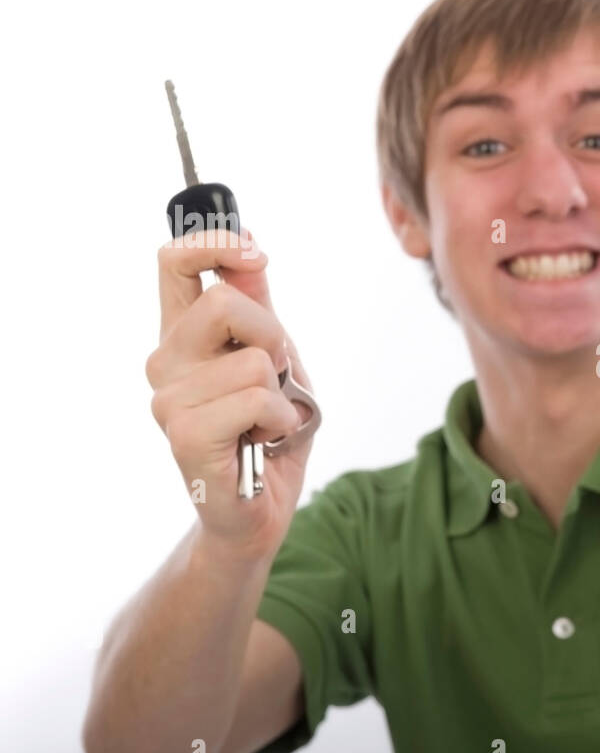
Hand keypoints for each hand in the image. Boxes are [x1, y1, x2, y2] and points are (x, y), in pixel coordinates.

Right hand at [145, 229, 316, 555]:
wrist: (260, 508)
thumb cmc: (267, 434)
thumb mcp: (276, 361)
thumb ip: (260, 309)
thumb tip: (251, 250)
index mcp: (182, 338)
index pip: (175, 264)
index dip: (214, 244)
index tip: (254, 255)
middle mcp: (165, 363)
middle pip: (223, 303)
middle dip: (273, 338)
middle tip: (276, 379)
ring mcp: (168, 399)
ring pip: (254, 360)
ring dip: (283, 394)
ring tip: (267, 422)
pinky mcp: (184, 434)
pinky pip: (256, 399)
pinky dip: (280, 421)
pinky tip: (265, 442)